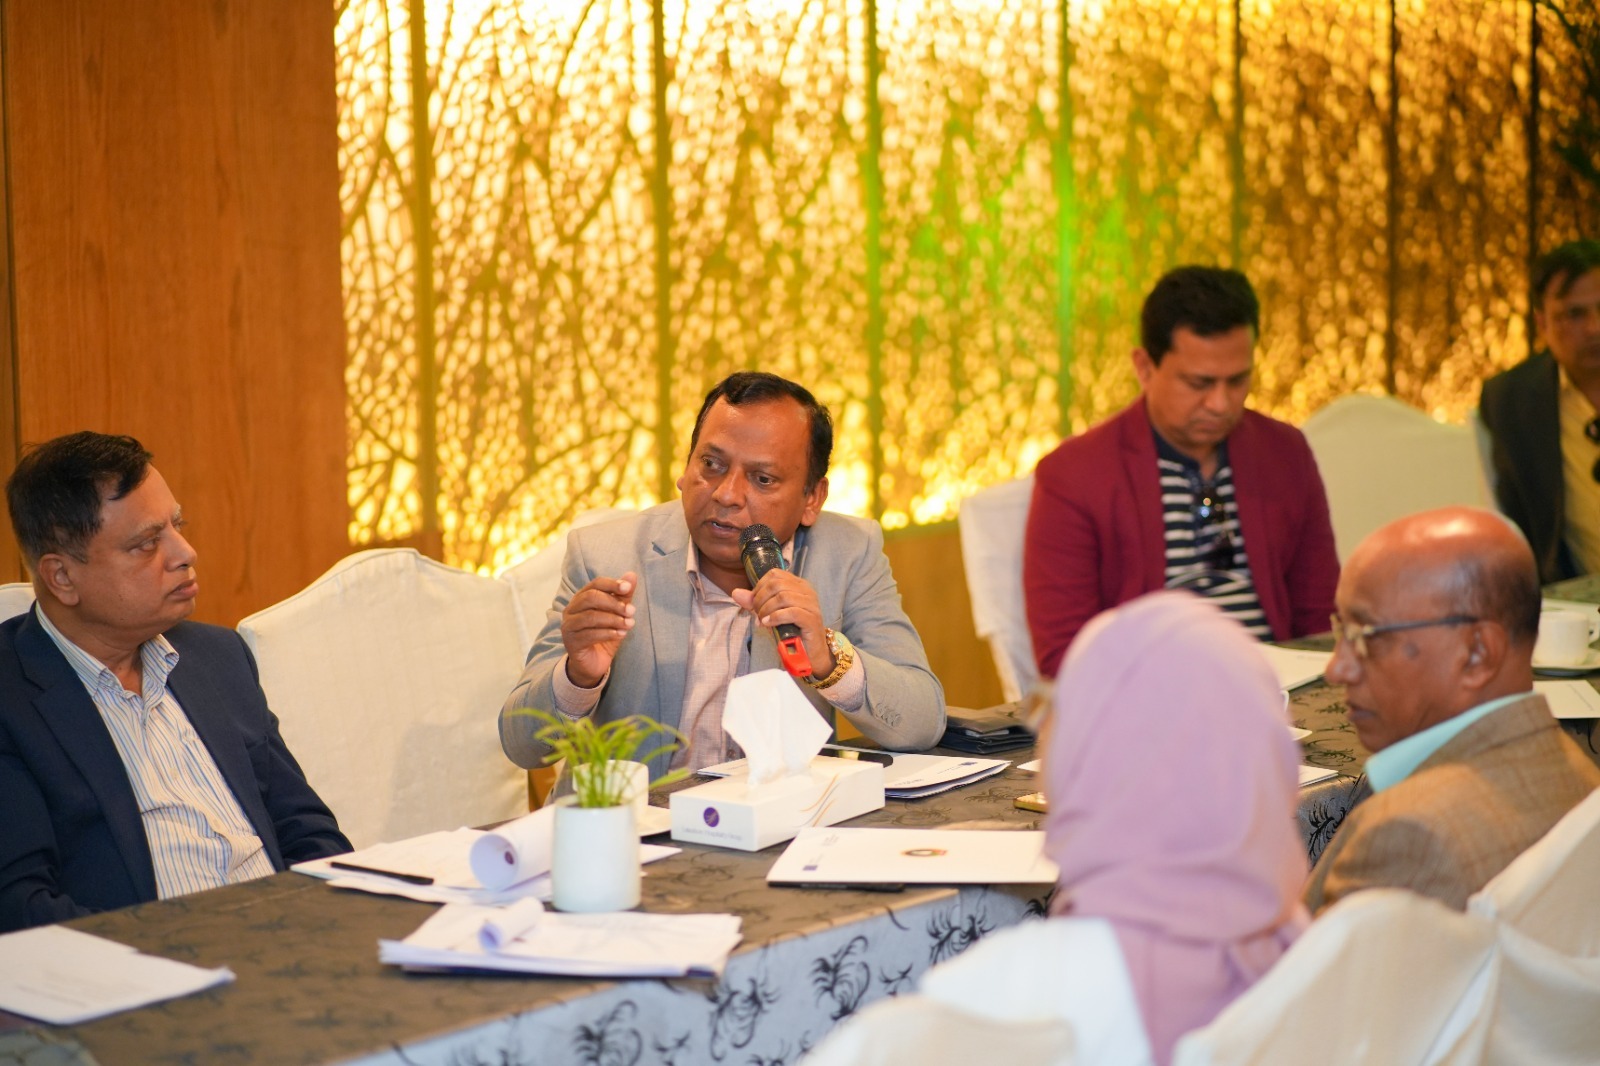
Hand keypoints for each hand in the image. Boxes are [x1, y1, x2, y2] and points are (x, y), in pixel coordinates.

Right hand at [561, 572, 636, 687]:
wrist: (593, 663)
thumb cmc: (604, 635)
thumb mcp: (617, 615)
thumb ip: (623, 596)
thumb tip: (632, 575)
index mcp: (581, 598)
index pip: (595, 584)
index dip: (612, 584)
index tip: (628, 588)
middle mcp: (571, 610)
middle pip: (591, 598)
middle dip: (614, 603)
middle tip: (632, 611)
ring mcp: (569, 626)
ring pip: (591, 617)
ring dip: (614, 619)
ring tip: (630, 624)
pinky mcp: (571, 642)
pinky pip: (590, 634)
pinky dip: (608, 633)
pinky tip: (621, 634)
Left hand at [731, 570, 833, 676]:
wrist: (809, 652)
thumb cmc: (790, 630)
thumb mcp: (769, 613)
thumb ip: (754, 602)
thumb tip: (735, 592)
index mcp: (798, 584)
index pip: (774, 574)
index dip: (759, 587)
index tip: (754, 603)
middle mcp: (807, 590)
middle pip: (776, 584)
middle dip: (761, 599)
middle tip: (757, 614)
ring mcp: (811, 604)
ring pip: (783, 597)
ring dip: (766, 610)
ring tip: (762, 621)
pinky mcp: (812, 619)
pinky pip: (791, 612)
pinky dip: (775, 617)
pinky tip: (768, 624)